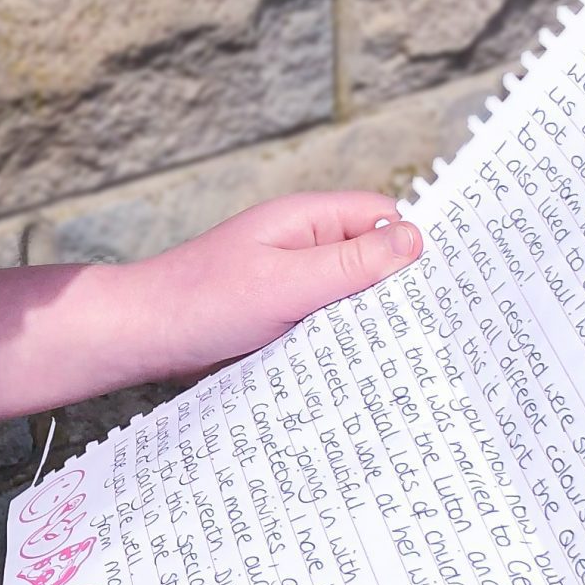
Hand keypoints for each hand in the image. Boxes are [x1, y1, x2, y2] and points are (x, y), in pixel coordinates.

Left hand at [121, 191, 424, 380]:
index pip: (382, 217)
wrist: (143, 337)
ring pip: (349, 295)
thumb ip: (351, 264)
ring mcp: (290, 282)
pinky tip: (353, 367)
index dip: (410, 245)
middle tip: (428, 329)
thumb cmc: (203, 301)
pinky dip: (338, 340)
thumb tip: (414, 240)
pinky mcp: (279, 316)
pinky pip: (324, 322)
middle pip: (371, 258)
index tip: (442, 285)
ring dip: (365, 321)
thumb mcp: (287, 283)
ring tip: (397, 355)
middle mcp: (303, 245)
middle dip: (393, 289)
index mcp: (307, 220)